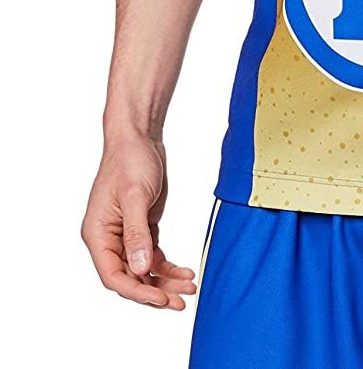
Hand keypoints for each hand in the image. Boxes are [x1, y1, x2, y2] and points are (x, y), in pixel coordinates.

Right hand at [81, 134, 196, 309]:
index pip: (113, 275)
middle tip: (181, 301)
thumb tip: (139, 269)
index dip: (137, 291)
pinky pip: (152, 255)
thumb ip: (137, 234)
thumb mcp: (135, 196)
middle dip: (155, 291)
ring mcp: (125, 234)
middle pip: (129, 277)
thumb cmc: (130, 160)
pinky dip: (167, 265)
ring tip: (189, 287)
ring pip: (143, 269)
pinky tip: (184, 271)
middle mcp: (108, 238)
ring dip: (164, 280)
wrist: (139, 138)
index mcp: (97, 234)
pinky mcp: (141, 227)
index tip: (161, 298)